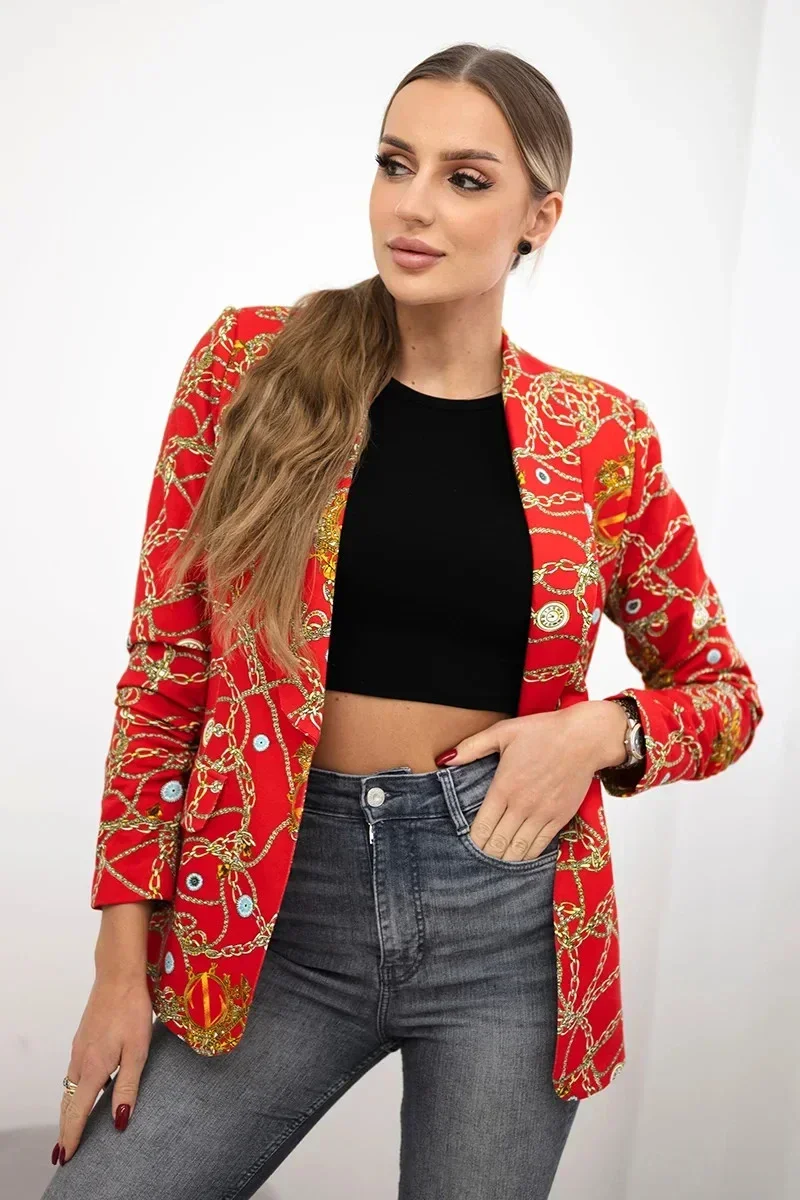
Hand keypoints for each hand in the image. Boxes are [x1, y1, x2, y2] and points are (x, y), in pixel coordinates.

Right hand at [54, 974, 152, 1165]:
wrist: (118, 975)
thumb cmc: (132, 1010)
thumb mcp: (137, 1050)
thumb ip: (128, 1086)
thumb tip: (120, 1120)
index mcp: (94, 1067)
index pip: (77, 1111)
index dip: (72, 1136)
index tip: (66, 1156)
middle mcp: (81, 1060)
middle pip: (68, 1102)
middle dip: (66, 1127)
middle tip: (65, 1150)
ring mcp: (80, 1047)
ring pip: (70, 1086)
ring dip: (69, 1109)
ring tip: (73, 1126)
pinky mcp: (83, 1037)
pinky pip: (75, 1071)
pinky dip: (75, 1089)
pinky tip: (87, 1089)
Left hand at [433, 704, 622, 862]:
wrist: (584, 738)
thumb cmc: (544, 731)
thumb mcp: (503, 732)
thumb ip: (472, 747)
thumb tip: (445, 759)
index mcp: (503, 786)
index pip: (481, 827)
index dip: (472, 841)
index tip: (467, 844)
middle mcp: (522, 805)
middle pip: (497, 844)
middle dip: (486, 853)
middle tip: (479, 857)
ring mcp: (542, 814)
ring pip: (518, 850)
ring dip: (505, 858)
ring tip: (496, 859)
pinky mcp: (560, 818)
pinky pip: (540, 846)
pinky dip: (527, 855)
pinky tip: (519, 855)